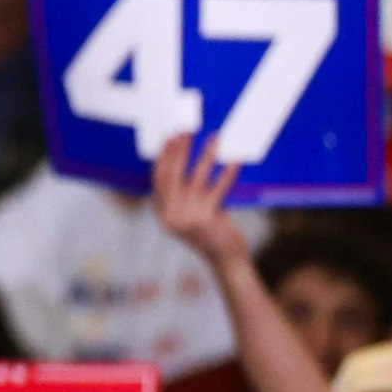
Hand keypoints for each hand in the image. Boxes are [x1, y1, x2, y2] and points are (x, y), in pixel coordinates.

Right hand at [152, 135, 250, 273]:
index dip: (163, 156)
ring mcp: (187, 218)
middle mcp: (171, 215)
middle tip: (186, 130)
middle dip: (179, 150)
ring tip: (213, 138)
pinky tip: (233, 159)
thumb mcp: (189, 215)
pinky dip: (227, 172)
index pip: (158, 179)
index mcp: (163, 213)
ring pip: (196, 178)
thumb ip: (182, 195)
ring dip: (204, 155)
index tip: (170, 137)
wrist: (225, 260)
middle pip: (172, 175)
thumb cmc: (210, 234)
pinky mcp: (207, 219)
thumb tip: (183, 161)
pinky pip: (218, 188)